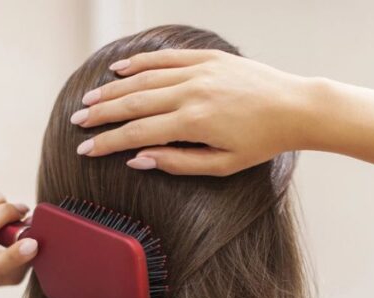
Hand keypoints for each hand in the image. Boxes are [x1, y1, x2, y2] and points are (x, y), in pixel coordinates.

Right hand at [72, 49, 312, 175]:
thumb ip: (179, 162)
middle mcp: (191, 92)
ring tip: (90, 99)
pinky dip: (140, 62)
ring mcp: (199, 71)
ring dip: (113, 89)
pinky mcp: (208, 58)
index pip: (137, 132)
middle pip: (133, 102)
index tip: (85, 149)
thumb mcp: (223, 164)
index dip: (108, 142)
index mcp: (194, 122)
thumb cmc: (263, 142)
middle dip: (101, 114)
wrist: (296, 108)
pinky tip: (119, 69)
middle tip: (77, 121)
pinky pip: (165, 57)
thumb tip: (139, 159)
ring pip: (144, 78)